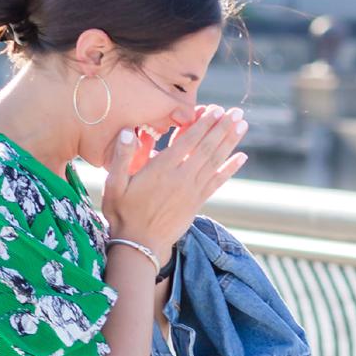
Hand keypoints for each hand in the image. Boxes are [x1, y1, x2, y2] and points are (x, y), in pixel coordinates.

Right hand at [100, 105, 247, 255]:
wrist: (139, 244)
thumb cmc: (122, 212)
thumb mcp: (113, 184)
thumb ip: (122, 157)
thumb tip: (128, 131)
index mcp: (161, 170)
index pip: (187, 142)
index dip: (203, 124)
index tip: (215, 110)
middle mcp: (181, 178)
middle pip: (206, 148)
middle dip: (222, 128)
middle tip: (236, 112)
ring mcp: (192, 191)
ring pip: (215, 162)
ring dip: (230, 142)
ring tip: (243, 125)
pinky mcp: (197, 202)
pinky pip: (218, 182)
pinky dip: (230, 168)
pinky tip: (242, 157)